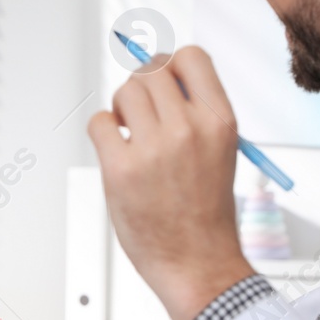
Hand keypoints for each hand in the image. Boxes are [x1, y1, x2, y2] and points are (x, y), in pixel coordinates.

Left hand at [88, 45, 255, 319]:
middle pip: (151, 71)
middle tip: (142, 115)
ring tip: (132, 136)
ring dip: (122, 109)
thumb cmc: (205, 212)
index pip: (190, 57)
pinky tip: (117, 153)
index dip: (172, 65)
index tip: (165, 84)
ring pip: (124, 92)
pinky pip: (99, 123)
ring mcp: (154, 149)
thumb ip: (196, 113)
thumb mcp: (220, 151)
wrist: (197, 262)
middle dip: (142, 88)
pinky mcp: (122, 169)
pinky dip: (103, 133)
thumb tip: (161, 75)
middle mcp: (189, 129)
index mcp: (220, 121)